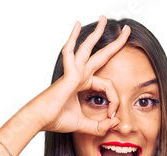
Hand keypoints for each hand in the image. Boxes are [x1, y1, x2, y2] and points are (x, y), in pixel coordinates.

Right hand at [30, 16, 130, 135]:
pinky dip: (73, 39)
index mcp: (83, 84)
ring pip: (87, 47)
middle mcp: (79, 75)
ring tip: (105, 18)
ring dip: (97, 32)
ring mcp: (73, 72)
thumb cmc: (57, 120)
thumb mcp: (85, 125)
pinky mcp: (68, 74)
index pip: (108, 86)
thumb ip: (100, 126)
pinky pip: (70, 53)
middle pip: (100, 55)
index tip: (112, 117)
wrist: (40, 120)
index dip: (114, 101)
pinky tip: (76, 25)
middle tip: (125, 30)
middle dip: (114, 43)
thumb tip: (116, 122)